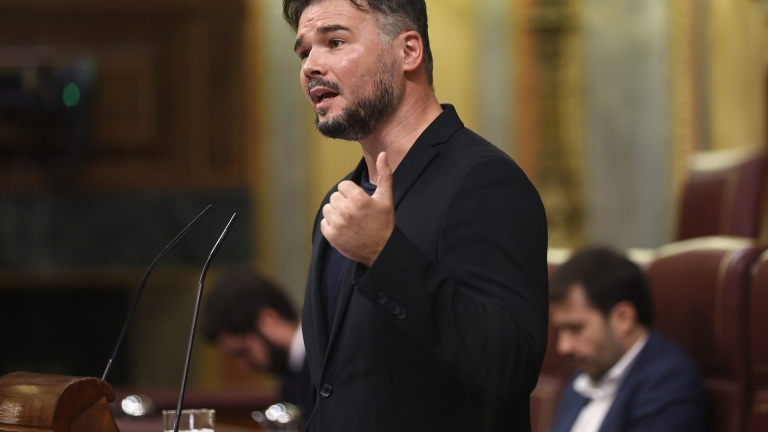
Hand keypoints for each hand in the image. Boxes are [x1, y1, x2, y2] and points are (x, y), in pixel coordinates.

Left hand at [320, 152, 394, 266]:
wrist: (382, 250)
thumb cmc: (384, 222)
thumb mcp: (386, 198)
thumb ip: (384, 174)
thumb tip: (382, 153)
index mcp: (359, 199)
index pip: (343, 186)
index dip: (351, 193)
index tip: (359, 203)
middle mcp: (347, 211)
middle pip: (334, 197)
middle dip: (343, 202)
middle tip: (355, 213)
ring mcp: (338, 224)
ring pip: (327, 209)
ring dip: (336, 213)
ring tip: (349, 221)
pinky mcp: (332, 236)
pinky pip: (324, 223)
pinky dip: (331, 226)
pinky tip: (344, 229)